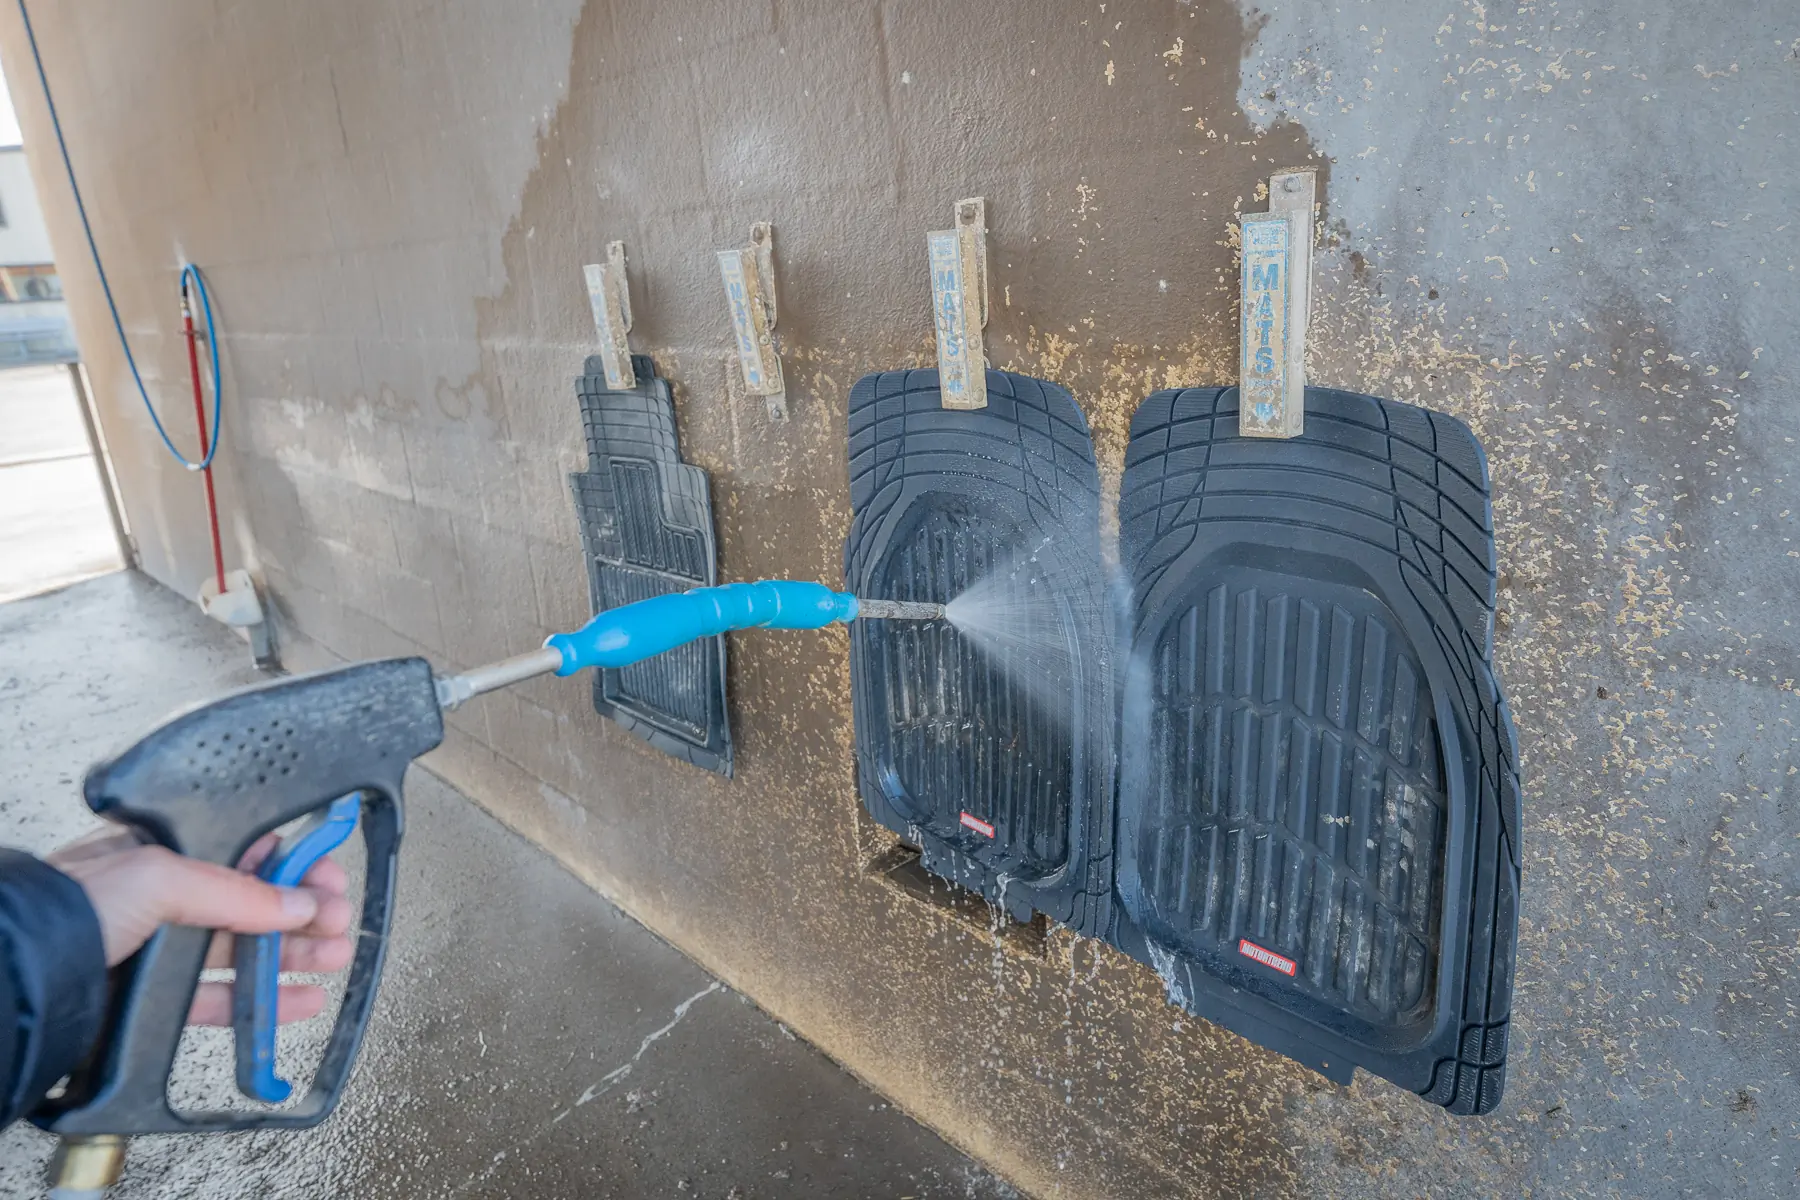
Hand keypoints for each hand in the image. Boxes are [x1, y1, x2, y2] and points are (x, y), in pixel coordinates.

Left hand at [48, 828, 353, 1025]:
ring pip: (243, 950)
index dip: (292, 862)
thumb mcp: (157, 876)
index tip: (327, 874)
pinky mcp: (155, 997)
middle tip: (339, 919)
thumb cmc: (65, 907)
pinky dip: (263, 1001)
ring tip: (334, 958)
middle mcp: (163, 898)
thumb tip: (296, 902)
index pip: (245, 851)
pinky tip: (297, 1000)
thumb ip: (235, 891)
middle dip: (304, 910)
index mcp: (162, 851)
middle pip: (253, 902)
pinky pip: (222, 998)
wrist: (17, 979)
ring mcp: (160, 948)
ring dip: (294, 955)